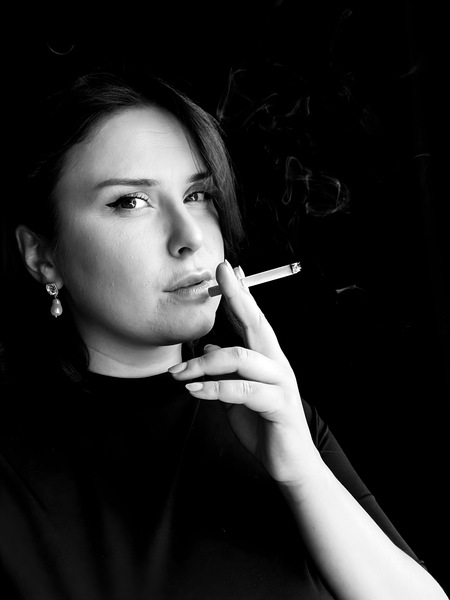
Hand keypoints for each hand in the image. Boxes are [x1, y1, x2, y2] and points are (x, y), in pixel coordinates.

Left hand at [169, 260, 321, 483]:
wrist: (290, 463)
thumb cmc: (264, 425)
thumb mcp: (237, 394)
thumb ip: (225, 371)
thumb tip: (207, 350)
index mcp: (266, 358)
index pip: (251, 319)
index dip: (238, 294)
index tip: (225, 270)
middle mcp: (276, 363)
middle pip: (256, 323)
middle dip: (236, 296)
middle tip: (220, 274)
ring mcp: (280, 382)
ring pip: (241, 358)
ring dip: (204, 363)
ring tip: (179, 374)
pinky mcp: (278, 405)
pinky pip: (244, 391)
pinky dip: (216, 389)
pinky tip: (194, 390)